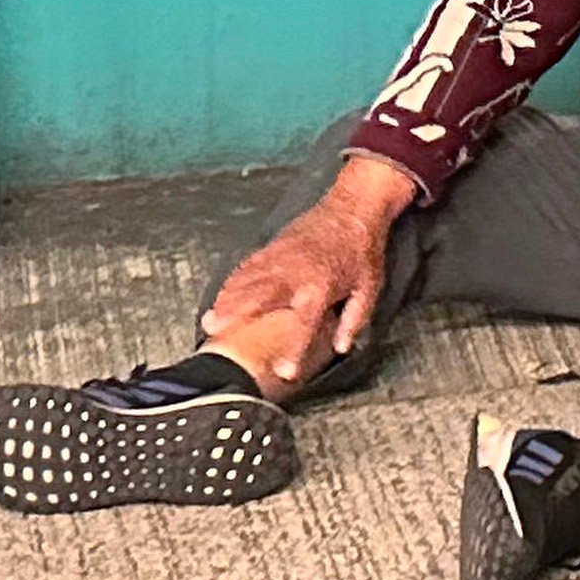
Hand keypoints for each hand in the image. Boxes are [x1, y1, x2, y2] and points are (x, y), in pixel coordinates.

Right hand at [198, 159, 411, 378]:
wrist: (354, 207)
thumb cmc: (362, 250)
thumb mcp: (369, 288)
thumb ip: (354, 319)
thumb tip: (342, 347)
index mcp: (322, 286)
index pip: (305, 323)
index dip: (294, 349)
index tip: (283, 372)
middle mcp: (296, 272)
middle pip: (261, 296)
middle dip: (237, 315)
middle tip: (216, 333)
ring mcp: (282, 257)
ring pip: (248, 281)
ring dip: (227, 300)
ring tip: (210, 321)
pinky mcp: (274, 246)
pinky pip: (249, 265)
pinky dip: (232, 281)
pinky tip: (221, 295)